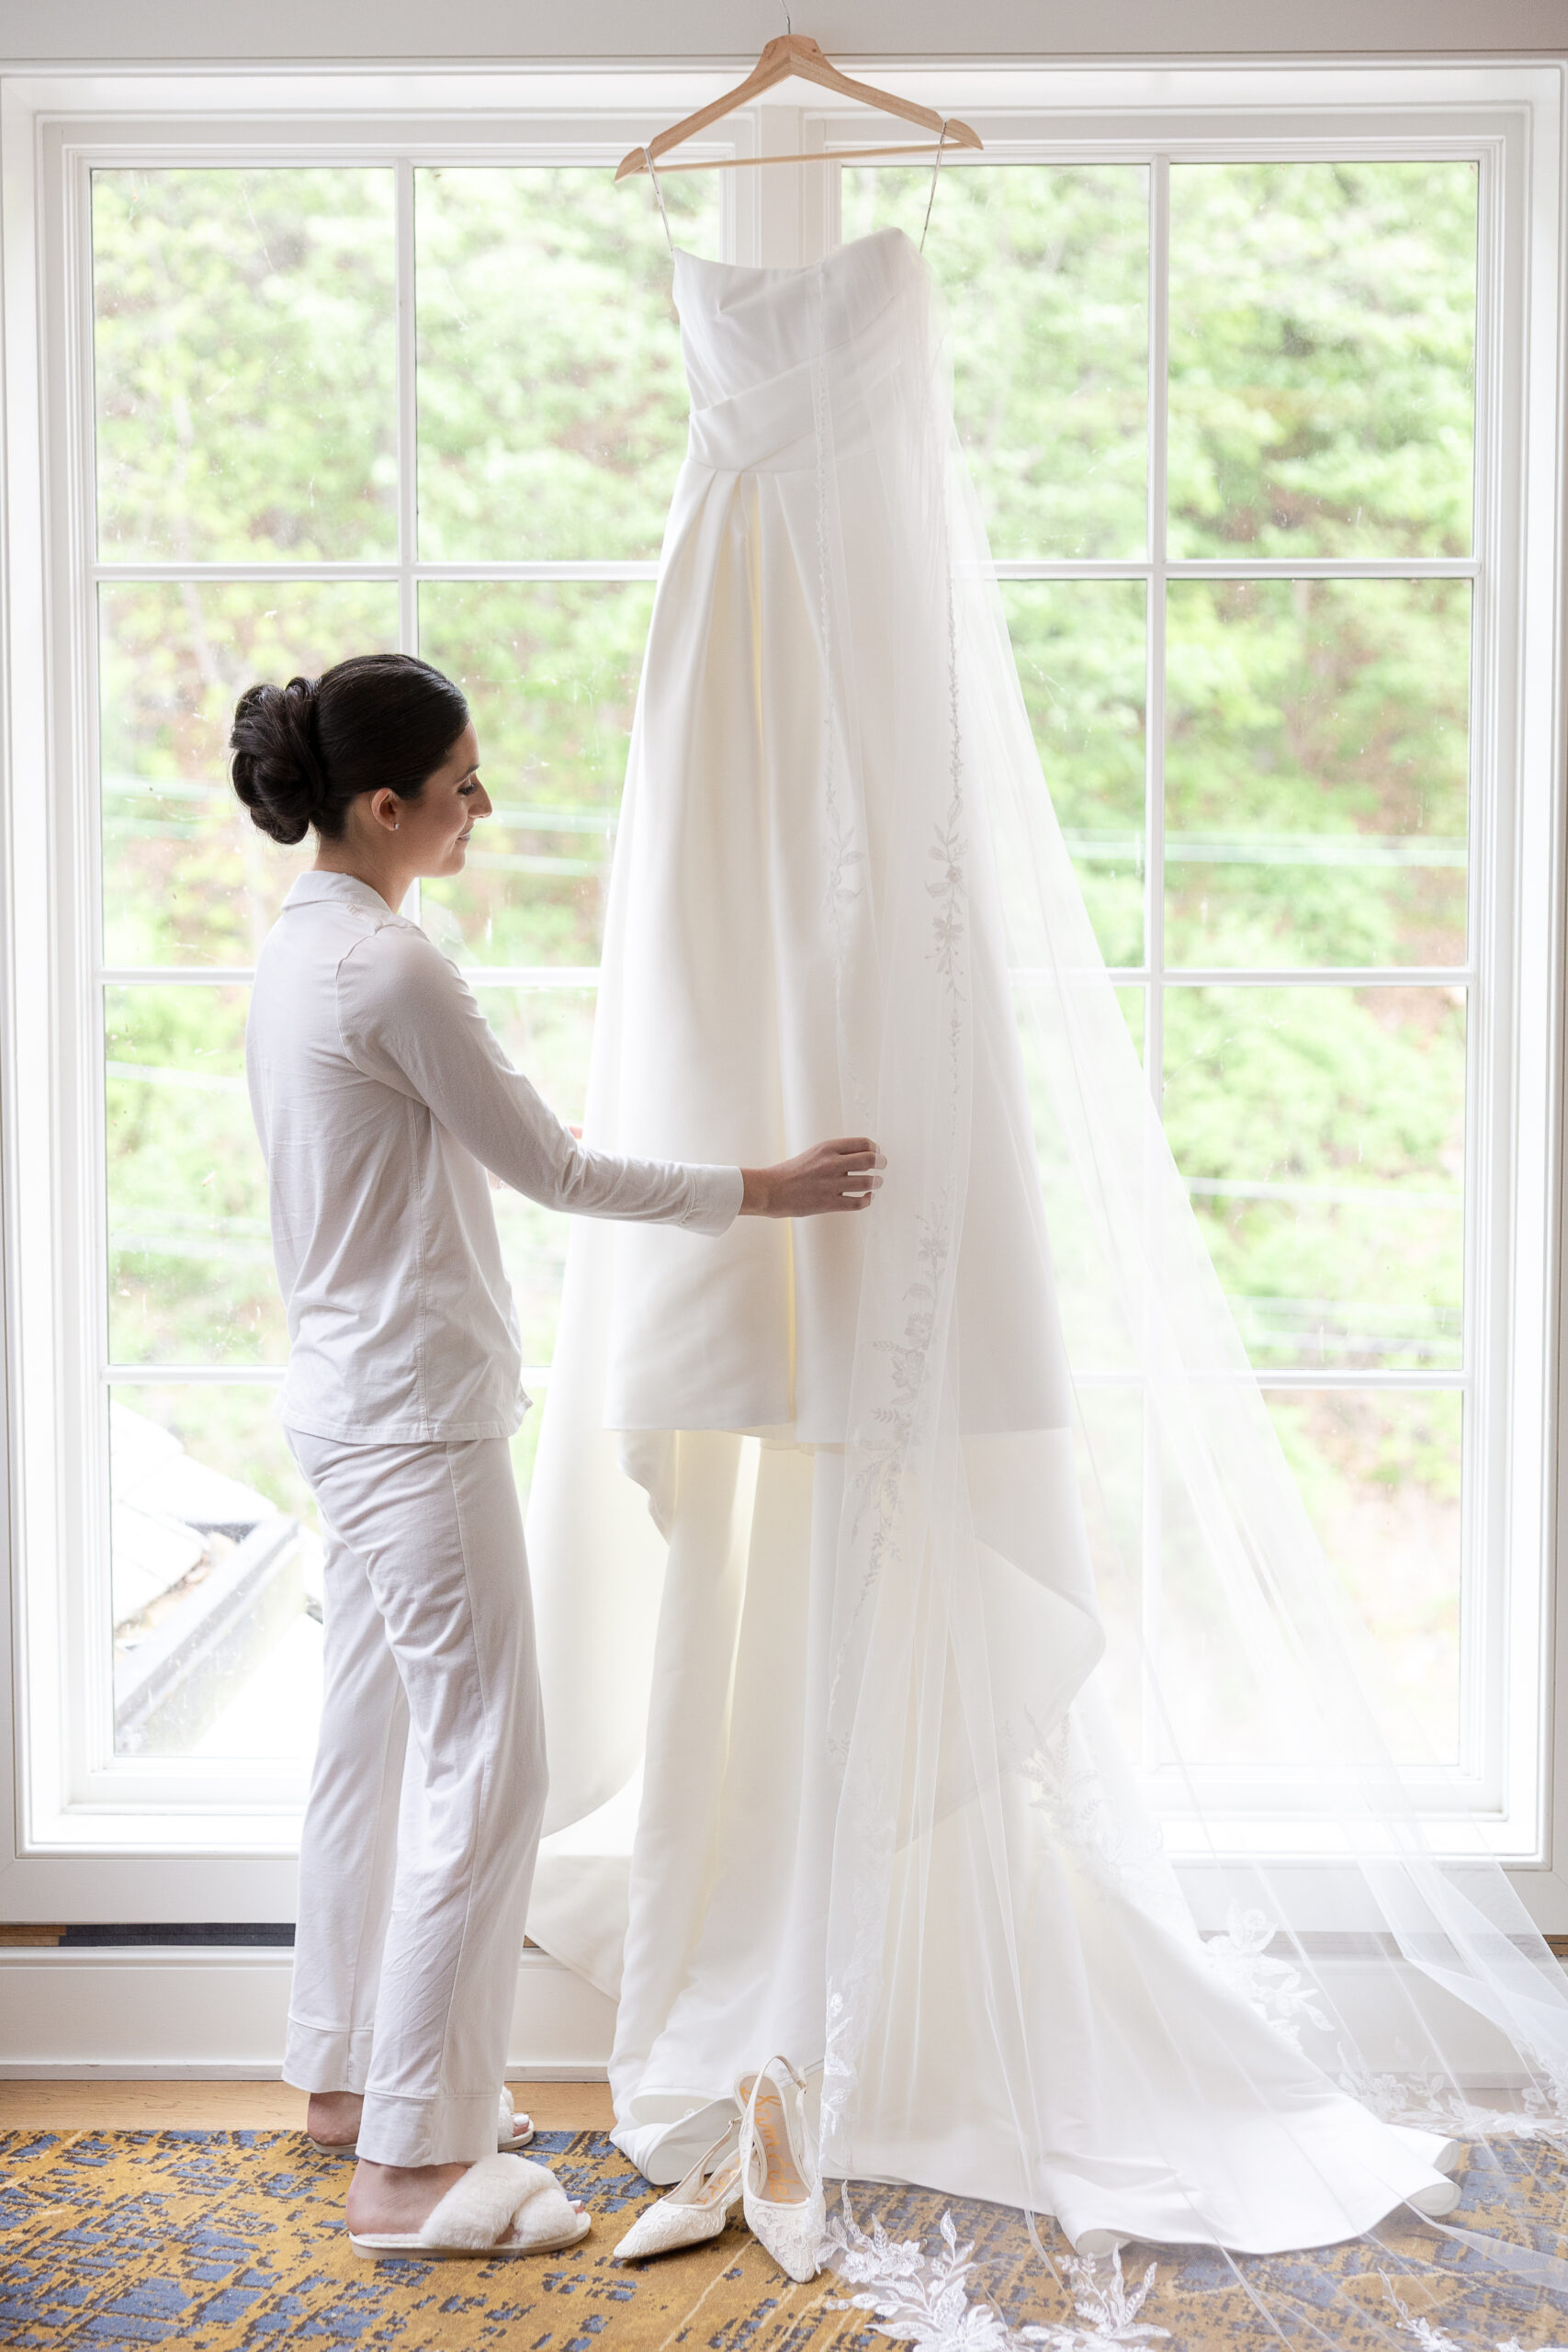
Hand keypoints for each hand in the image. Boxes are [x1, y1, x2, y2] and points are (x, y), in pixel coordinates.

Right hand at [740, 1138, 884, 1217]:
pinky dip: (867, 1200)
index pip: (862, 1143)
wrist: (771, 1190)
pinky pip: (858, 1202)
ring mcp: (831, 1184)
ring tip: (877, 1183)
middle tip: (882, 1165)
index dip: (875, 1148)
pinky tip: (868, 1198)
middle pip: (870, 1160)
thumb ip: (835, 1153)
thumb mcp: (813, 1153)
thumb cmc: (791, 1172)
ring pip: (868, 1181)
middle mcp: (832, 1163)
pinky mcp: (829, 1203)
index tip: (877, 1152)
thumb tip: (859, 1156)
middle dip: (881, 1163)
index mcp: (827, 1148)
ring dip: (877, 1182)